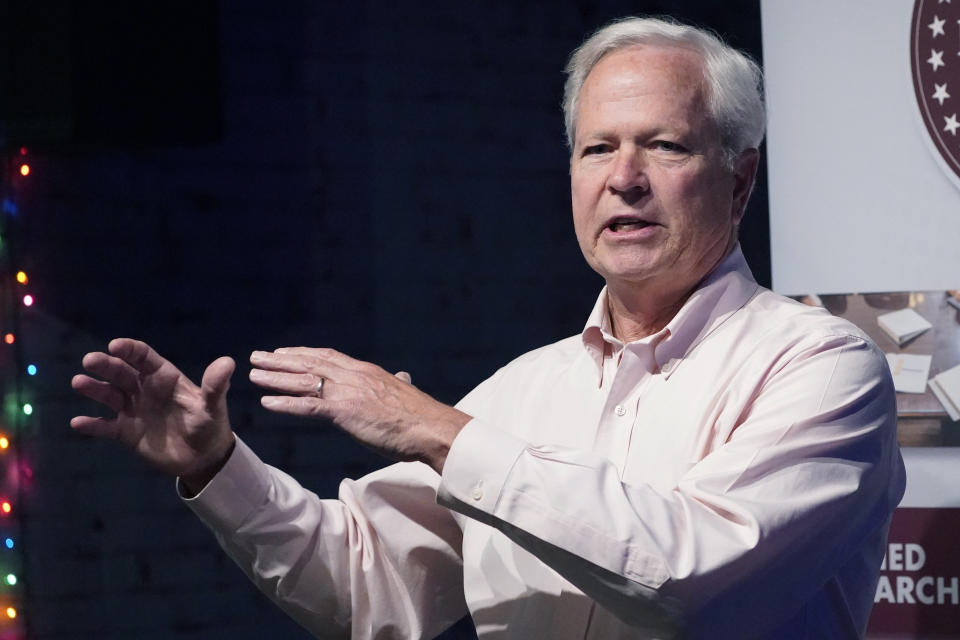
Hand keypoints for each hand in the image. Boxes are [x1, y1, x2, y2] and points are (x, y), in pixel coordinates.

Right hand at [71, 338, 235, 487]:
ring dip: (93, 388)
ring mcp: (133, 410)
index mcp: (164, 378)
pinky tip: (77, 422)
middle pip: (122, 372)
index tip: (115, 345)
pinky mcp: (126, 432)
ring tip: (79, 382)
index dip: (131, 349)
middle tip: (90, 360)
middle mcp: (145, 389)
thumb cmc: (209, 425)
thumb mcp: (212, 406)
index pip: (145, 357)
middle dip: (106, 365)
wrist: (203, 458)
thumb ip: (215, 386)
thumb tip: (228, 362)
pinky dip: (91, 425)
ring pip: (109, 395)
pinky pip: (105, 426)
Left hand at [248, 347, 470, 473]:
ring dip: (275, 377)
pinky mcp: (344, 411)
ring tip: (253, 375)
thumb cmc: (421, 416)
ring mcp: (347, 392)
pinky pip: (308, 406)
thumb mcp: (406, 393)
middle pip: (309, 363)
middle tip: (257, 356)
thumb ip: (400, 384)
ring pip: (304, 381)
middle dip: (281, 360)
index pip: (328, 357)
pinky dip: (285, 403)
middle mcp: (353, 376)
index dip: (304, 354)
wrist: (430, 427)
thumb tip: (404, 376)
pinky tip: (267, 402)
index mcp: (366, 371)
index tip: (285, 351)